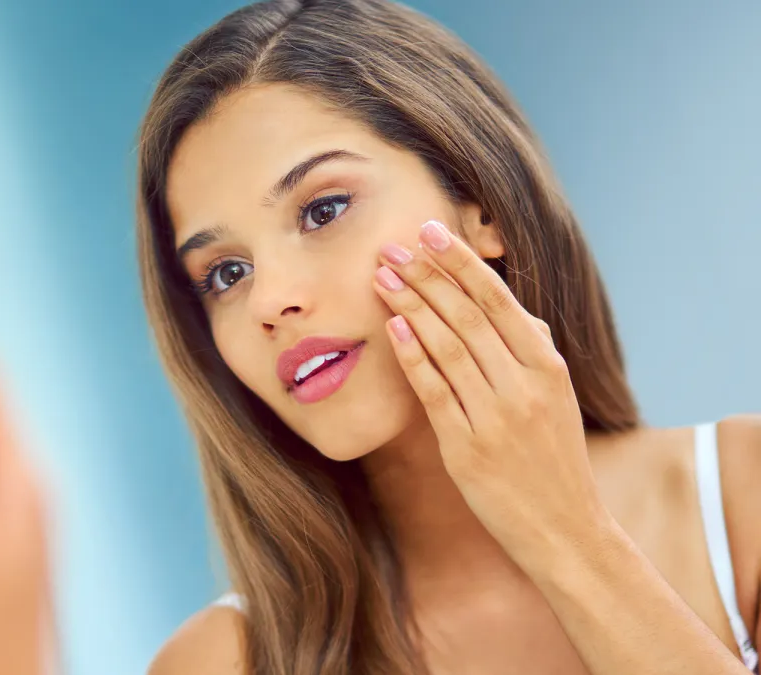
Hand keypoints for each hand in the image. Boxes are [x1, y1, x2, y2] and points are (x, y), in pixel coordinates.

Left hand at [372, 221, 607, 568]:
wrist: (564, 527)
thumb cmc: (553, 457)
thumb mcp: (558, 397)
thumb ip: (534, 350)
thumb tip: (509, 305)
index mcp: (547, 367)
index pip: (498, 300)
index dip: (461, 263)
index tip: (430, 231)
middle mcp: (524, 386)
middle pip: (467, 316)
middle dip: (426, 276)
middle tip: (391, 246)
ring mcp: (495, 417)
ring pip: (447, 346)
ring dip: (411, 306)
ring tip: (382, 276)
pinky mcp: (468, 448)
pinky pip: (434, 391)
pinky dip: (413, 356)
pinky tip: (392, 328)